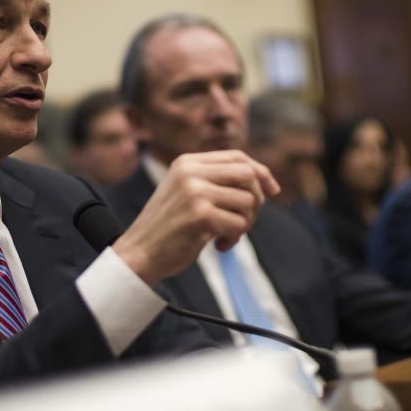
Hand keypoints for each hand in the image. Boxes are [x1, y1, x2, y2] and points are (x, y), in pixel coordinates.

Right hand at [113, 150, 279, 285]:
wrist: (139, 253)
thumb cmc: (168, 227)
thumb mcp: (186, 192)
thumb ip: (215, 181)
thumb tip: (264, 181)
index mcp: (187, 162)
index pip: (237, 157)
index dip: (261, 173)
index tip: (272, 191)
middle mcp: (191, 172)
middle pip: (248, 175)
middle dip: (257, 199)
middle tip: (244, 220)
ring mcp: (195, 192)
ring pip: (248, 201)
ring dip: (245, 224)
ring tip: (226, 235)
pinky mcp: (200, 216)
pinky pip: (239, 224)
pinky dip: (235, 238)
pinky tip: (219, 246)